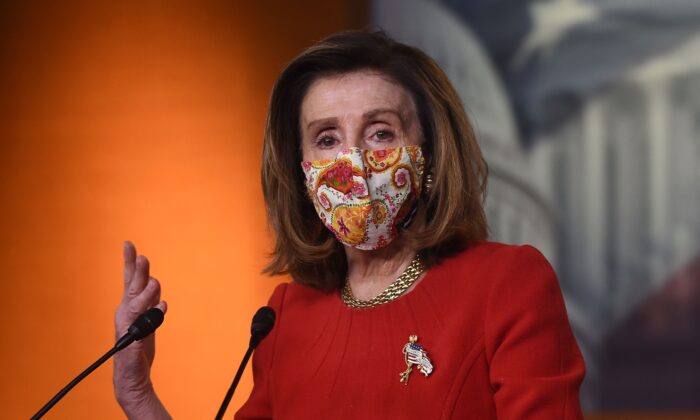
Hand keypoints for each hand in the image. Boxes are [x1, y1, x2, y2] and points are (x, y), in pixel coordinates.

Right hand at [113, 241, 170, 418]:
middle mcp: (125, 312)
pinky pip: (144, 325)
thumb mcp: (146, 320)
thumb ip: (150, 303)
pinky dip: (153, 315)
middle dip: (137, 271)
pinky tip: (162, 307)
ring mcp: (127, 326)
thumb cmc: (138, 346)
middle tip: (142, 256)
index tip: (128, 243)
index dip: (128, 261)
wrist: (132, 375)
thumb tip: (157, 288)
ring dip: (147, 292)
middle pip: (132, 287)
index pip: (128, 279)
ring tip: (155, 282)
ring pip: (137, 303)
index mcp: (128, 305)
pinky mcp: (133, 341)